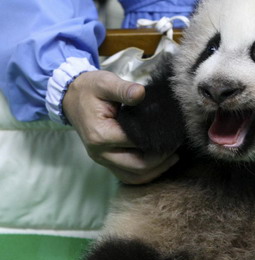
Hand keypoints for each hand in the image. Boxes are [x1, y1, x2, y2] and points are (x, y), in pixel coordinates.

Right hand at [63, 70, 178, 183]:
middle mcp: (100, 153)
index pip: (136, 143)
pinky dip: (146, 174)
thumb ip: (123, 89)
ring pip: (135, 177)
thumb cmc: (90, 90)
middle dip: (161, 159)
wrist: (72, 99)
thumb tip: (140, 92)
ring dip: (156, 170)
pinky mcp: (108, 163)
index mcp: (100, 134)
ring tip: (173, 158)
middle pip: (138, 166)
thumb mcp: (105, 83)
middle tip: (176, 147)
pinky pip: (129, 176)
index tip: (173, 133)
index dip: (157, 140)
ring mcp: (103, 160)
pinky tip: (161, 164)